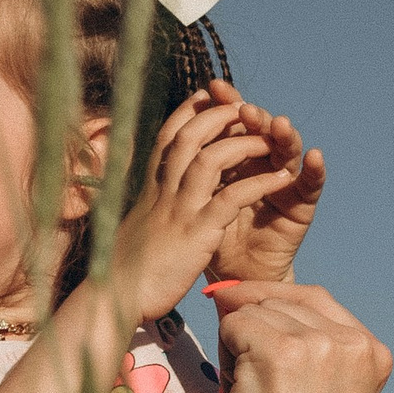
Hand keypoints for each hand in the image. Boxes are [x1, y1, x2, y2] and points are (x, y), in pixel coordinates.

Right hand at [106, 85, 308, 328]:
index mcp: (149, 187)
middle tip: (246, 109)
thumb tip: (150, 201)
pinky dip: (260, 183)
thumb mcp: (134, 227)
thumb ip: (147, 207)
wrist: (112, 298)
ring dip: (244, 144)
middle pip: (190, 135)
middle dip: (220, 116)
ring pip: (212, 158)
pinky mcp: (197, 233)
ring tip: (269, 142)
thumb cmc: (122, 269)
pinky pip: (233, 197)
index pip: (169, 135)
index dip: (190, 111)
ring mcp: (179, 209)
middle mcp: (162, 191)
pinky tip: (281, 180)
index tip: (208, 95)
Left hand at [204, 277, 392, 392]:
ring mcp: (321, 345)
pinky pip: (233, 324)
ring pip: (255, 310)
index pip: (314, 299)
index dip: (273, 304)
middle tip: (254, 384)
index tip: (245, 318)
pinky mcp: (282, 352)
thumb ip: (305, 345)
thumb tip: (238, 294)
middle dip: (256, 330)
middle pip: (282, 299)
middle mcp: (354, 343)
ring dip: (239, 345)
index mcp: (373, 352)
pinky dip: (225, 356)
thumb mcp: (319, 391)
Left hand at [205, 98, 323, 287]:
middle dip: (254, 117)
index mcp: (233, 157)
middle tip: (245, 108)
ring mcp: (283, 181)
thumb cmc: (209, 238)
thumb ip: (187, 166)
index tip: (212, 87)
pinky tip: (314, 156)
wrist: (230, 278)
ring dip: (285, 136)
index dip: (224, 104)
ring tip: (278, 125)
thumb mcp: (194, 198)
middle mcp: (260, 163)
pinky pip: (311, 184)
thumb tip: (156, 128)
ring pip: (286, 151)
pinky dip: (315, 170)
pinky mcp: (302, 204)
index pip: (231, 123)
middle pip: (260, 132)